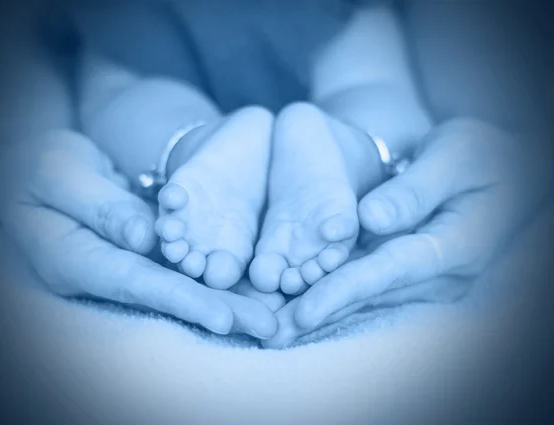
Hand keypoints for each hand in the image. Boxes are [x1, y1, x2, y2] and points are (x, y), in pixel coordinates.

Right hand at [0, 129, 277, 337]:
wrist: (38, 169)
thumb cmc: (37, 168)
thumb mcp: (57, 173)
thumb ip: (100, 205)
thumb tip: (145, 238)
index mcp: (75, 260)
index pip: (135, 282)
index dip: (181, 300)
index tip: (224, 318)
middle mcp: (107, 270)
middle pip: (166, 293)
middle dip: (218, 310)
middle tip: (268, 327)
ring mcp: (126, 261)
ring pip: (180, 282)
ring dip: (225, 298)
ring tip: (270, 316)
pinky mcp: (143, 249)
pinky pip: (181, 263)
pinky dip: (212, 274)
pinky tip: (249, 283)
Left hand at [266, 118, 551, 345]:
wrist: (496, 168)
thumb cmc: (479, 156)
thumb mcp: (454, 156)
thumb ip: (414, 190)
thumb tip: (371, 221)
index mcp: (458, 244)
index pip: (393, 270)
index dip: (346, 291)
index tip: (304, 311)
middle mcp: (443, 272)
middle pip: (373, 293)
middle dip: (322, 310)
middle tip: (273, 331)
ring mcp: (427, 277)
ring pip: (367, 295)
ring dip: (321, 308)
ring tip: (276, 325)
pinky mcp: (410, 272)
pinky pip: (368, 284)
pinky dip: (332, 292)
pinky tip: (296, 303)